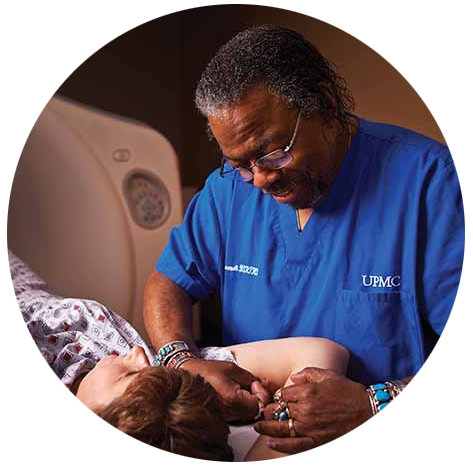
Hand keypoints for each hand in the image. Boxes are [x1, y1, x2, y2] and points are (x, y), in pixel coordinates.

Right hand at [181, 359, 269, 421]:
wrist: (186, 375)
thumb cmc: (209, 370)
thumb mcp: (233, 369)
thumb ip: (252, 379)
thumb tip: (266, 388)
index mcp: (231, 399)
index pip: (258, 406)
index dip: (260, 395)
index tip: (254, 384)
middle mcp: (226, 413)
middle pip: (253, 413)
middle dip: (255, 399)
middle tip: (246, 385)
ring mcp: (221, 418)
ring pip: (245, 416)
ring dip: (247, 403)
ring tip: (236, 388)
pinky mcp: (219, 419)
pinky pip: (236, 417)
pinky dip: (238, 407)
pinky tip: (231, 395)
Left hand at [254, 367, 371, 453]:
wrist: (368, 411)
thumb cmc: (348, 391)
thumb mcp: (328, 375)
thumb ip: (307, 373)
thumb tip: (293, 379)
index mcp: (307, 392)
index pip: (283, 394)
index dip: (278, 396)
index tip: (277, 398)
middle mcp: (306, 410)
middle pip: (279, 411)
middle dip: (268, 411)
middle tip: (261, 412)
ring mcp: (310, 427)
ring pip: (282, 428)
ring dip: (267, 427)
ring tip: (258, 426)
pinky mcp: (316, 441)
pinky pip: (294, 445)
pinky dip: (281, 445)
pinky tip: (271, 442)